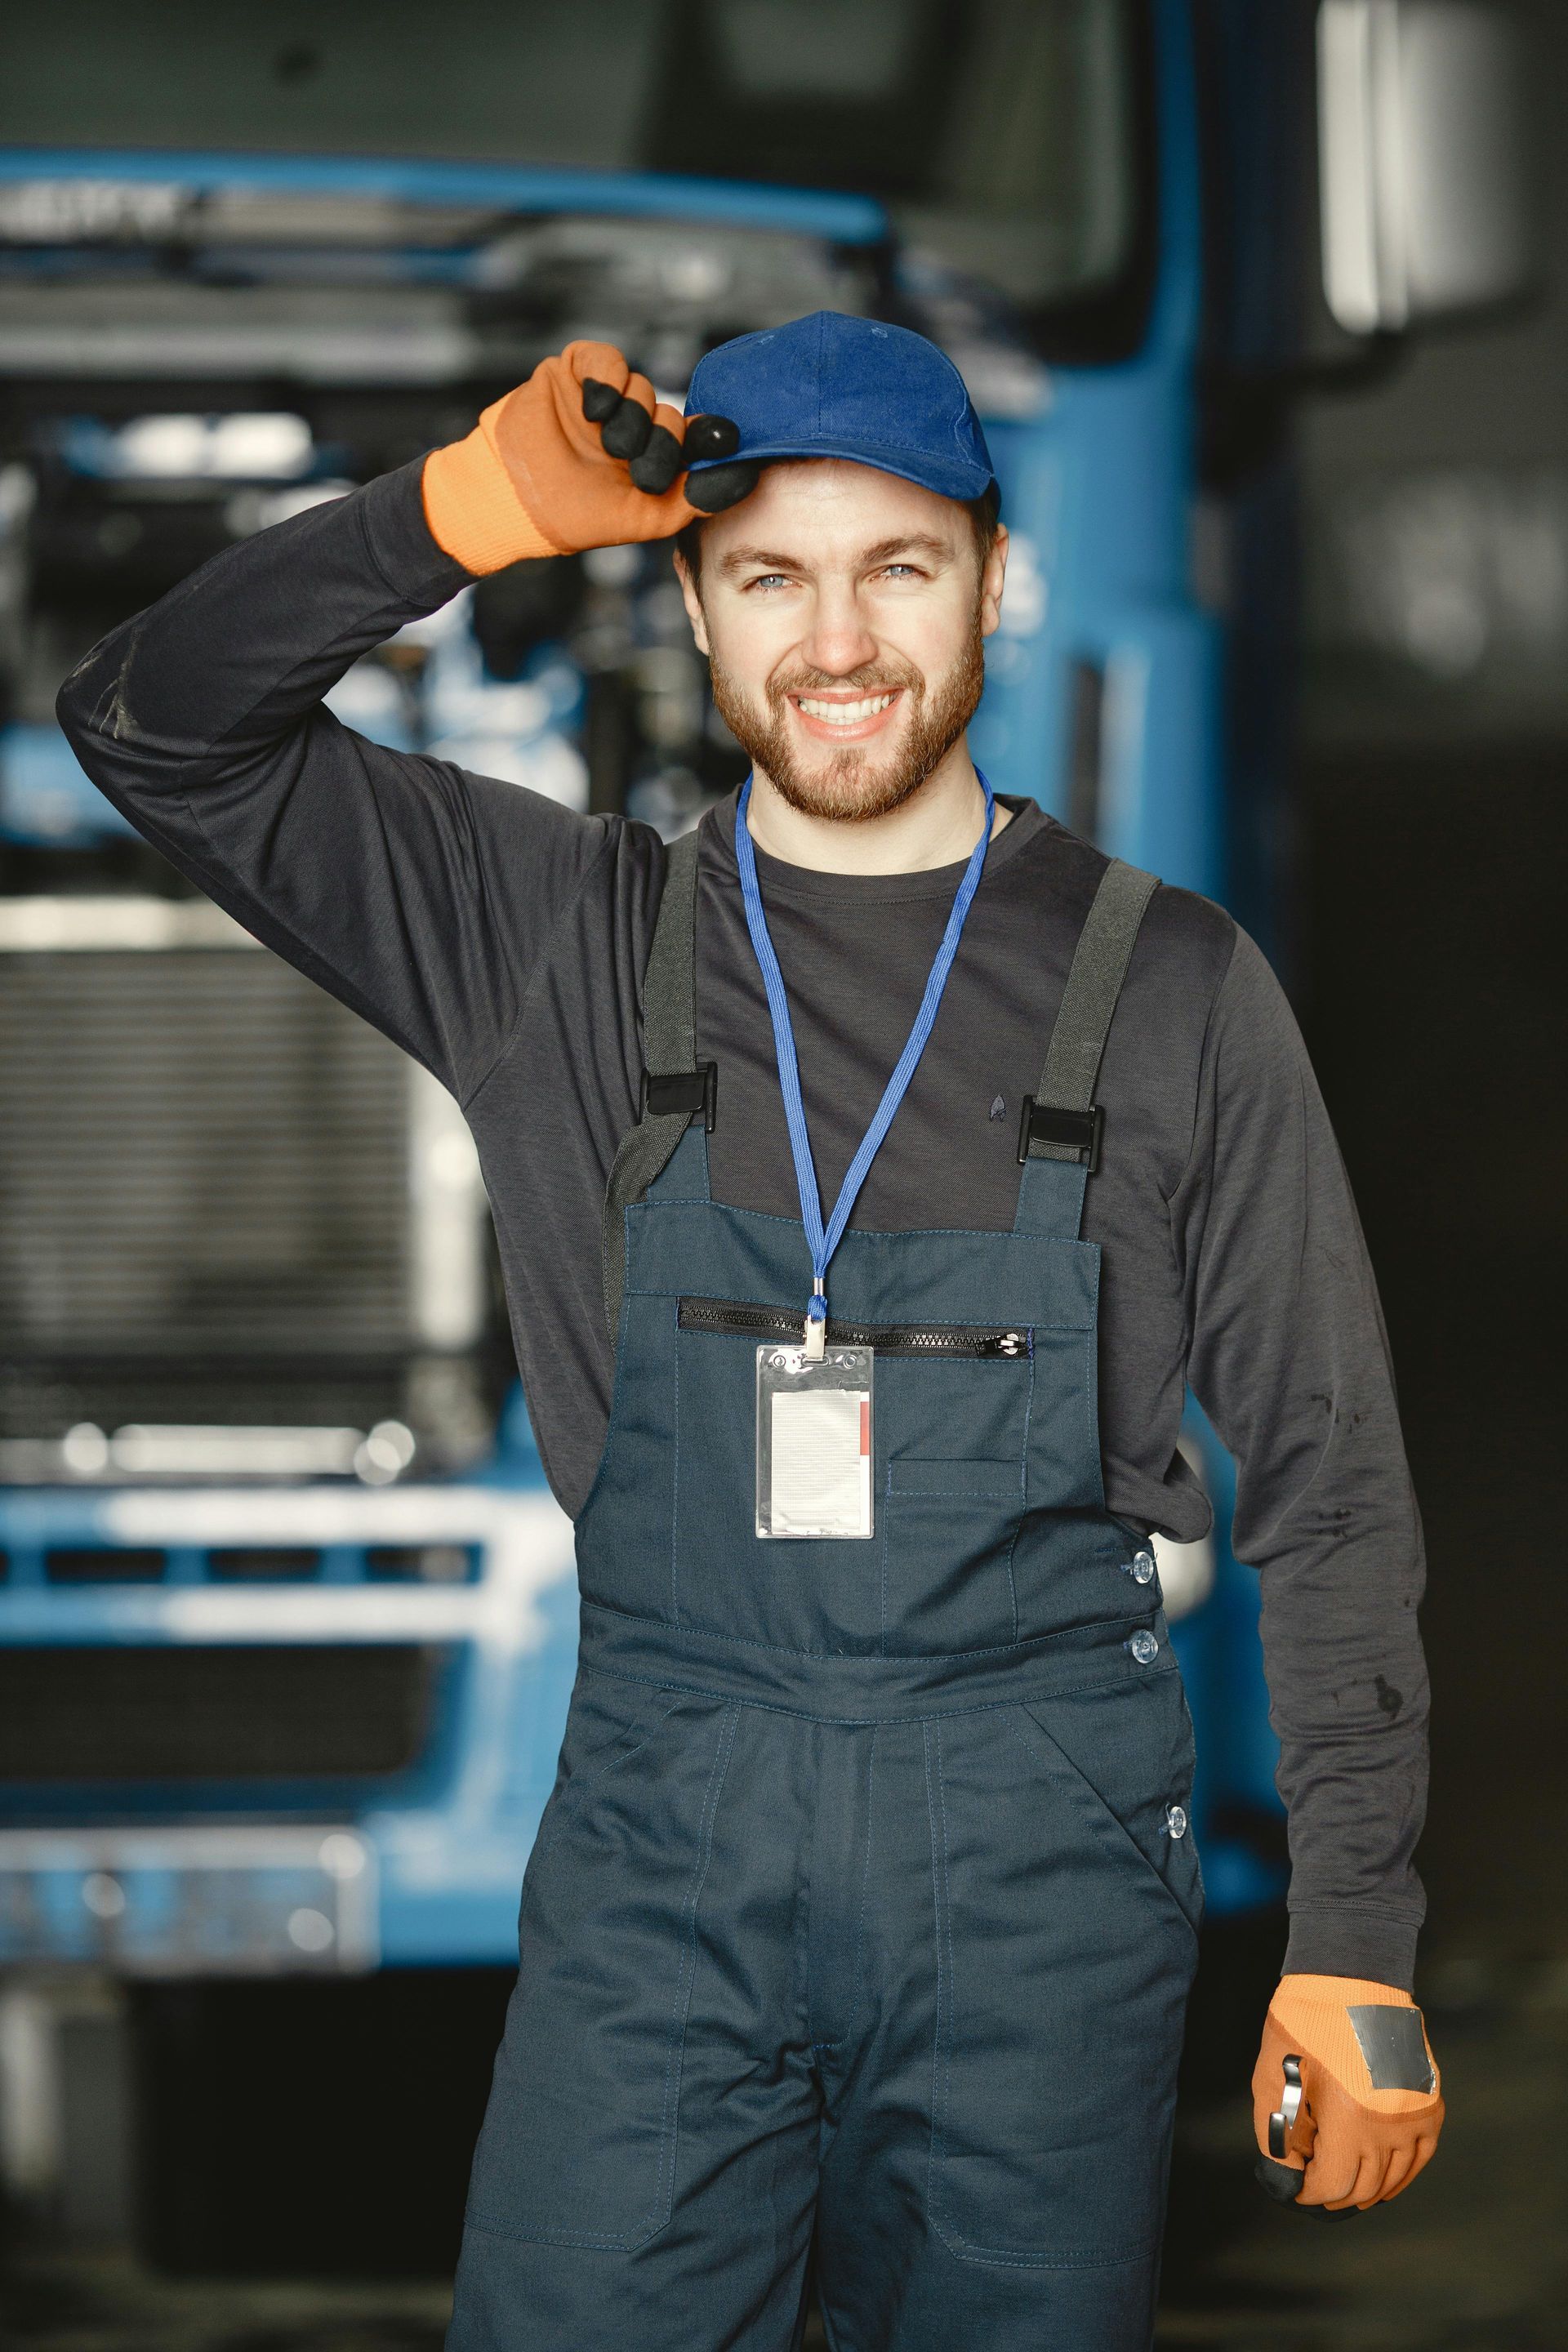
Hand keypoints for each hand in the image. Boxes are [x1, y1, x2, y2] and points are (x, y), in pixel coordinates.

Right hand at [421, 340, 760, 574]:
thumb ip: (699, 496)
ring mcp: (606, 399)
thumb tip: (748, 473)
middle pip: (673, 414)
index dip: (712, 436)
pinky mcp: (576, 373)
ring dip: (631, 419)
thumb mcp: (652, 517)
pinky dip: (609, 383)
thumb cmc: (581, 516)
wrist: (517, 502)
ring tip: (607, 447)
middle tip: (637, 468)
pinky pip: (609, 361)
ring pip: (643, 388)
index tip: (728, 440)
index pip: (697, 435)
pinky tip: (595, 411)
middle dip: (662, 441)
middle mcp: (635, 425)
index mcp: (655, 457)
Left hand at [1252, 1973, 1443, 2210]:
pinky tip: (1384, 2180)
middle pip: (1364, 2185)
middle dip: (1335, 2194)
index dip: (1310, 2192)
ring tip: (1345, 2189)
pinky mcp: (1429, 2103)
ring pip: (1394, 2177)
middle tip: (1316, 2187)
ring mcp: (1415, 2114)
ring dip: (1368, 2189)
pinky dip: (1402, 2174)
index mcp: (1349, 2117)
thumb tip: (1290, 2174)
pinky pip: (1421, 2156)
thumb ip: (1277, 2135)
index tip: (1296, 2188)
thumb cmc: (1305, 2021)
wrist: (1351, 1975)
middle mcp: (1389, 2124)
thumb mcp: (1272, 2076)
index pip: (1333, 2183)